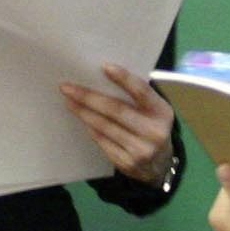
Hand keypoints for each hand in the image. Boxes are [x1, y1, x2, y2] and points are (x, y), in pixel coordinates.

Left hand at [62, 64, 177, 184]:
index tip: (104, 67)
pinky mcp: (126, 163)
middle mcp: (153, 132)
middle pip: (116, 110)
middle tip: (67, 88)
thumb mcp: (153, 110)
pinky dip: (90, 128)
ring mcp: (140, 150)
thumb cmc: (151, 126)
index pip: (142, 91)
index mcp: (162, 112)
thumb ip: (136, 96)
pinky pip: (102, 141)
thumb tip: (101, 77)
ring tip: (68, 101)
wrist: (160, 164)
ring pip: (105, 126)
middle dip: (89, 97)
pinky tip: (81, 118)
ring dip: (83, 112)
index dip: (124, 79)